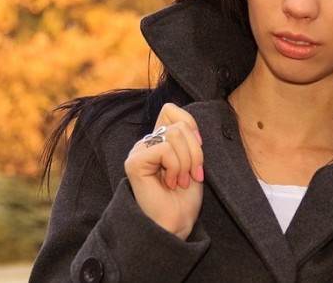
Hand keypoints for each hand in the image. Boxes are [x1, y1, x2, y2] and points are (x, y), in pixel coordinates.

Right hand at [124, 103, 203, 239]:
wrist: (176, 223)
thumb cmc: (185, 197)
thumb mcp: (193, 160)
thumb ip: (188, 137)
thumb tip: (187, 122)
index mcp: (159, 140)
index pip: (171, 110)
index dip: (190, 124)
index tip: (198, 150)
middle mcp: (147, 143)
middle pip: (179, 125)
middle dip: (195, 151)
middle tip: (192, 175)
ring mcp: (139, 151)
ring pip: (174, 136)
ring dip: (187, 162)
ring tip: (180, 181)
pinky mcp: (134, 162)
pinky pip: (164, 150)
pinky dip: (175, 167)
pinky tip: (170, 183)